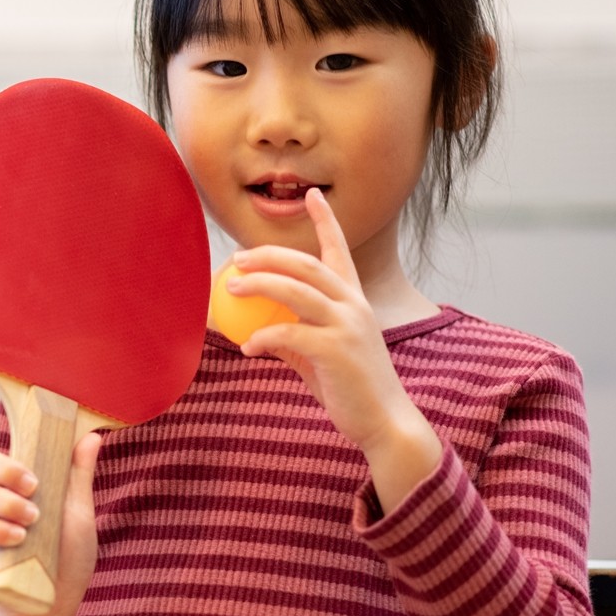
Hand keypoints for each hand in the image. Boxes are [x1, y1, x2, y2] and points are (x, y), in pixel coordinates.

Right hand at [0, 432, 101, 615]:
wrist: (55, 600)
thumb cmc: (67, 555)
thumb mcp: (78, 511)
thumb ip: (78, 474)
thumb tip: (90, 436)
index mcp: (18, 484)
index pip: (0, 453)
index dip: (10, 453)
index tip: (35, 473)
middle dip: (4, 470)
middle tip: (32, 487)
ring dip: (6, 503)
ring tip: (33, 520)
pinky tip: (19, 538)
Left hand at [227, 188, 441, 510]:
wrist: (384, 421)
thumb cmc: (350, 388)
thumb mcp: (319, 355)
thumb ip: (293, 336)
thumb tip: (254, 330)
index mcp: (354, 300)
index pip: (338, 250)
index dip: (325, 220)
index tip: (313, 194)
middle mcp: (354, 305)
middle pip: (306, 264)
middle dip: (269, 254)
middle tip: (238, 258)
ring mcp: (347, 324)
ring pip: (296, 289)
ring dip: (259, 284)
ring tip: (230, 288)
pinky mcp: (336, 348)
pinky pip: (288, 332)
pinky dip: (263, 336)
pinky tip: (247, 347)